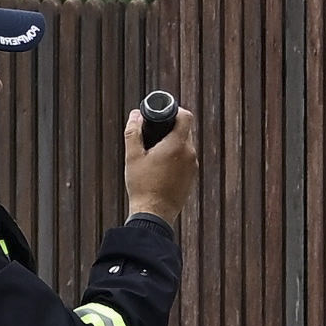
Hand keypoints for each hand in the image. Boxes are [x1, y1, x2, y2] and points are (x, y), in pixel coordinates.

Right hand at [123, 98, 202, 225]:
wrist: (154, 215)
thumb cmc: (142, 186)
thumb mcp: (132, 156)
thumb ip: (133, 131)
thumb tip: (136, 114)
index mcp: (177, 145)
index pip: (185, 116)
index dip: (175, 111)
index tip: (163, 115)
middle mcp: (190, 153)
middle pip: (184, 131)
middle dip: (170, 129)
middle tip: (153, 135)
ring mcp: (193, 166)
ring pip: (185, 146)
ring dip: (172, 144)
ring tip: (154, 154)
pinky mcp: (192, 177)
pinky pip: (186, 159)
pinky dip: (176, 158)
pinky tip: (161, 168)